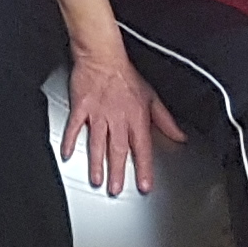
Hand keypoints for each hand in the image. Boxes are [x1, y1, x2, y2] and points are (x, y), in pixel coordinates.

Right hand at [61, 39, 181, 191]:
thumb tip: (180, 136)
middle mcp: (117, 118)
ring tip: (96, 179)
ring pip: (97, 143)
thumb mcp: (152, 97)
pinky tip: (67, 154)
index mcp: (136, 117)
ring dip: (97, 163)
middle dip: (118, 171)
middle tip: (115, 189)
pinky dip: (70, 140)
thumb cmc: (125, 76)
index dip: (144, 168)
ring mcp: (98, 113)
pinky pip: (74, 127)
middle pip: (118, 149)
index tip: (144, 185)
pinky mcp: (81, 107)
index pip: (142, 148)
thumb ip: (166, 120)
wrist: (103, 57)